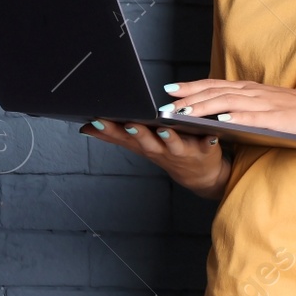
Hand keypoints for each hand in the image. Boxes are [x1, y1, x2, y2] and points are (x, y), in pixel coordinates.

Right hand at [79, 119, 230, 199]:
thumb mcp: (139, 144)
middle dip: (138, 134)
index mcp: (145, 145)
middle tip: (129, 123)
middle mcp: (161, 150)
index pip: (124, 138)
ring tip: (165, 130)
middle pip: (147, 143)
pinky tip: (210, 135)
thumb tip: (86, 127)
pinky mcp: (204, 151)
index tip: (96, 119)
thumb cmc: (166, 152)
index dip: (110, 131)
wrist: (200, 175)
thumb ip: (116, 135)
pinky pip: (207, 146)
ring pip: (174, 146)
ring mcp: (182, 152)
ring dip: (169, 139)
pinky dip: (207, 141)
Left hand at [158, 79, 295, 143]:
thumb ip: (246, 107)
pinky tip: (220, 122)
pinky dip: (236, 118)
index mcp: (253, 90)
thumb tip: (219, 113)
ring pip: (229, 103)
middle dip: (189, 98)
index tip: (169, 89)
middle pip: (216, 92)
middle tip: (165, 105)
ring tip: (184, 114)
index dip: (191, 86)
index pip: (216, 85)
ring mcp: (267, 105)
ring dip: (204, 107)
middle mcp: (256, 93)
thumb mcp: (269, 106)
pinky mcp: (279, 119)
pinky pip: (254, 118)